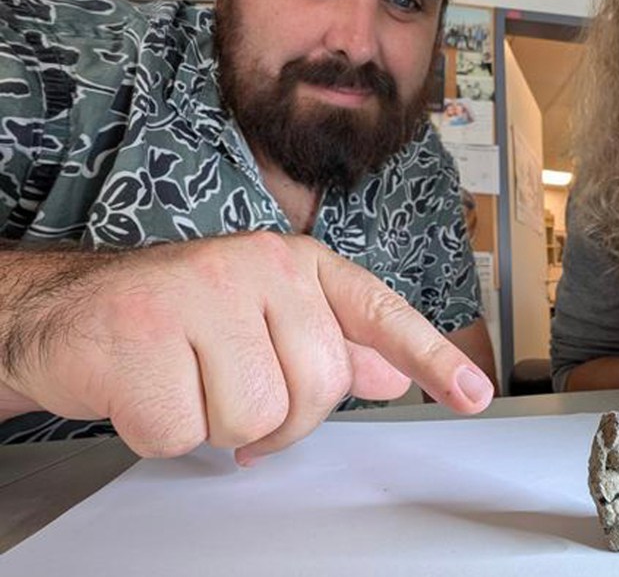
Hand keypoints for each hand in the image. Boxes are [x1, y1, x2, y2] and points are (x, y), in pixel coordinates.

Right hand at [0, 232, 493, 461]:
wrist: (66, 311)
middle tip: (228, 388)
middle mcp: (255, 267)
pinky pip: (185, 432)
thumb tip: (390, 374)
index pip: (377, 311)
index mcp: (293, 265)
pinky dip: (162, 430)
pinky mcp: (142, 334)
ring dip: (216, 424)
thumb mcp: (260, 324)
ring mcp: (198, 294)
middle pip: (318, 388)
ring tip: (184, 381)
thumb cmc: (174, 321)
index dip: (429, 358)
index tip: (474, 396)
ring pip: (256, 417)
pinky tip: (144, 387)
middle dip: (277, 417)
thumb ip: (326, 345)